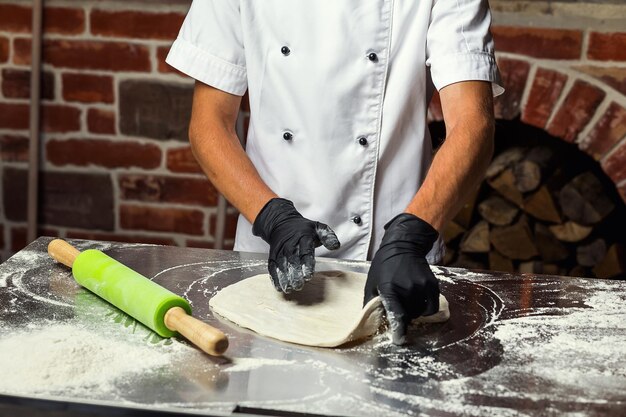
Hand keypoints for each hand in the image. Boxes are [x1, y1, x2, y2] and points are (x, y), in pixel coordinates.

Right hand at [253, 198, 339, 292]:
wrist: (281, 223)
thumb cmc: (303, 229)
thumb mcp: (318, 228)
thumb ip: (328, 237)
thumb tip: (336, 246)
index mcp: (303, 238)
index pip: (305, 252)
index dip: (306, 265)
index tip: (308, 276)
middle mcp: (290, 245)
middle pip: (292, 261)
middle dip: (294, 274)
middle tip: (299, 285)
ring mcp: (280, 251)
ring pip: (281, 265)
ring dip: (284, 278)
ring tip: (289, 289)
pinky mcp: (273, 256)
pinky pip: (272, 268)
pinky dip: (275, 278)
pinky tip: (280, 288)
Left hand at [364, 213, 439, 344]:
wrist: (404, 246)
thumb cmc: (384, 265)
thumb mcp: (372, 282)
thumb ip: (371, 301)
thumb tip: (370, 319)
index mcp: (390, 289)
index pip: (398, 315)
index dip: (399, 330)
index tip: (399, 340)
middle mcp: (408, 289)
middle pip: (409, 315)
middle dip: (403, 317)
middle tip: (398, 309)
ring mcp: (422, 287)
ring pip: (420, 312)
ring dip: (413, 312)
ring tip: (407, 302)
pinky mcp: (432, 285)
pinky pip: (431, 306)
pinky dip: (425, 308)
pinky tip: (418, 302)